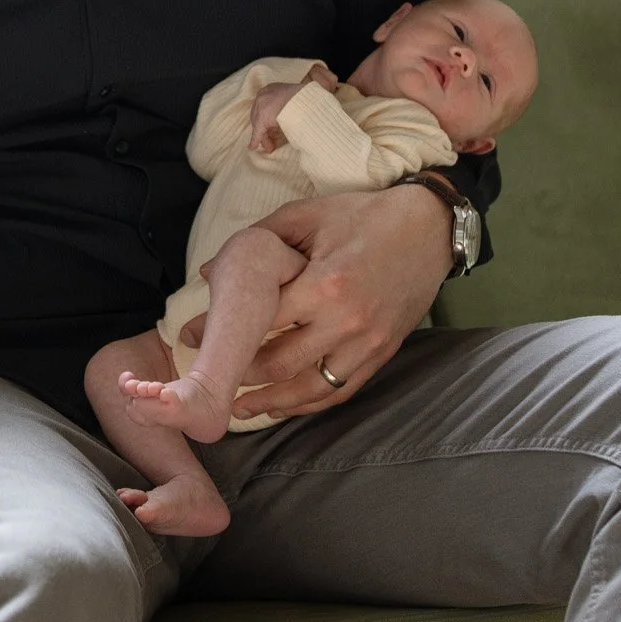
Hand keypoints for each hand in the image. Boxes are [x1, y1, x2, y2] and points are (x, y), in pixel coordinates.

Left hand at [188, 183, 451, 416]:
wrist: (429, 228)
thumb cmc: (365, 216)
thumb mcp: (307, 215)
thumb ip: (258, 241)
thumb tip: (209, 272)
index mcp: (325, 284)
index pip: (261, 321)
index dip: (219, 333)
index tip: (190, 337)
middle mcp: (347, 322)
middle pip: (280, 364)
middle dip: (239, 373)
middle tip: (209, 373)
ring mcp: (368, 343)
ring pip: (310, 388)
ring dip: (271, 402)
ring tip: (239, 407)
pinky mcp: (382, 354)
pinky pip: (340, 390)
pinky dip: (308, 404)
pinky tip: (283, 405)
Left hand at [249, 59, 339, 153]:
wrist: (305, 99)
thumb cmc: (303, 98)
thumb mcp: (293, 98)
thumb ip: (286, 105)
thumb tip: (288, 115)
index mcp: (271, 88)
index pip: (264, 106)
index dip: (267, 119)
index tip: (270, 128)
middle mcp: (263, 95)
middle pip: (259, 115)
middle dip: (265, 129)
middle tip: (270, 140)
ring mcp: (261, 106)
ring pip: (258, 124)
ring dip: (264, 137)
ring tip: (269, 147)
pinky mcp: (262, 118)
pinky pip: (258, 132)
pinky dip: (256, 140)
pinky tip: (253, 147)